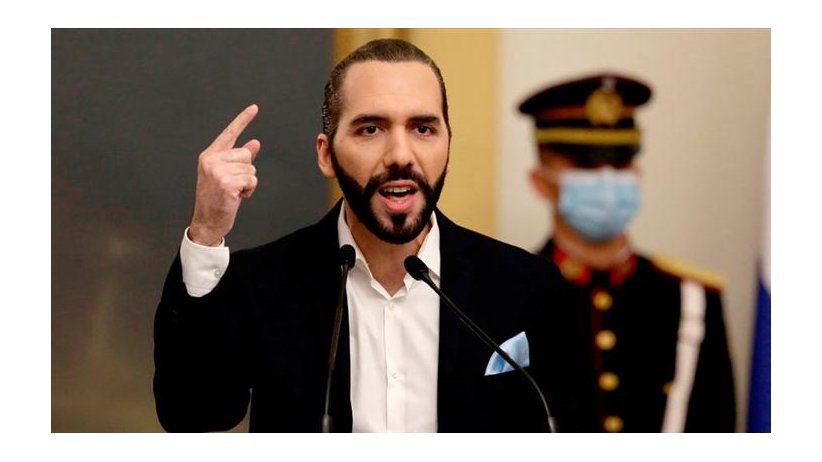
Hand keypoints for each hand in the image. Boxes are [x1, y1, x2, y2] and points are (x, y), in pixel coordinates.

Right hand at [188, 104, 260, 245]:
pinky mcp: (226, 182)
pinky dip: (249, 191)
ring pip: (251, 169)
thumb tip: (255, 143)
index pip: (229, 133)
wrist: (206, 223)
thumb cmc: (217, 200)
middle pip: (246, 154)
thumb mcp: (227, 175)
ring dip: (248, 183)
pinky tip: (236, 197)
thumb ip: (240, 159)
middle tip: (233, 185)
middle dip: (246, 171)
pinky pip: (251, 180)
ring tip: (234, 192)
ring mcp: (217, 171)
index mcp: (209, 155)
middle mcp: (211, 160)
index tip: (254, 107)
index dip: (243, 119)